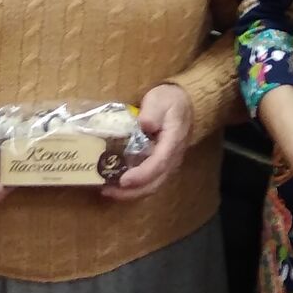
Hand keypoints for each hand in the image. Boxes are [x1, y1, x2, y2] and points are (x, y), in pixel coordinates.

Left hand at [104, 83, 192, 201]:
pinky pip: (150, 181)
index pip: (159, 164)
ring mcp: (168, 163)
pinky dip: (135, 187)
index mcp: (172, 142)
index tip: (123, 181)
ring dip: (132, 193)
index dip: (142, 175)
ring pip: (152, 185)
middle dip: (132, 191)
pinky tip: (117, 184)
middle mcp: (172, 158)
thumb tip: (145, 125)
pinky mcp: (161, 164)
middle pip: (155, 182)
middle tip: (108, 191)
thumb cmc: (169, 101)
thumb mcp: (160, 100)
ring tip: (109, 191)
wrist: (184, 103)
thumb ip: (153, 112)